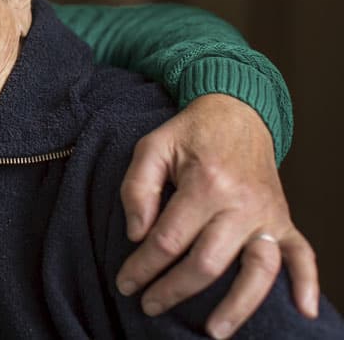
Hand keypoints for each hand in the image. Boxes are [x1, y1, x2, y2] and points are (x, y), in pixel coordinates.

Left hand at [116, 94, 318, 338]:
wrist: (236, 113)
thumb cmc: (190, 134)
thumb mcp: (152, 148)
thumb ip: (136, 188)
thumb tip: (137, 234)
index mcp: (205, 183)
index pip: (168, 240)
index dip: (142, 266)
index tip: (125, 283)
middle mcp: (241, 203)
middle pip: (206, 262)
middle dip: (173, 290)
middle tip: (148, 305)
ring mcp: (267, 214)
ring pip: (257, 270)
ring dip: (236, 305)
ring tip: (213, 331)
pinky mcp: (283, 219)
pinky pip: (302, 254)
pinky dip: (306, 283)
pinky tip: (303, 311)